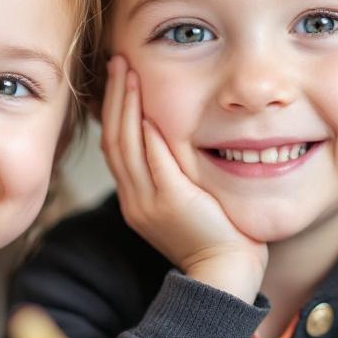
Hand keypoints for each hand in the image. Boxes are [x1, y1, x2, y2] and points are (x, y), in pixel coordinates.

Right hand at [101, 56, 267, 300]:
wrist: (224, 274)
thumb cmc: (217, 238)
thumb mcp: (187, 203)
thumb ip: (176, 174)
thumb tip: (176, 142)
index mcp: (135, 199)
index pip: (115, 146)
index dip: (114, 110)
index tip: (121, 78)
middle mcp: (134, 199)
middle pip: (113, 139)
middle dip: (115, 97)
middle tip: (118, 62)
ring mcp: (149, 201)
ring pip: (125, 144)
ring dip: (127, 104)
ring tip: (129, 72)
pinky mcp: (171, 201)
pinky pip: (152, 160)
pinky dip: (147, 131)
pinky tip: (147, 105)